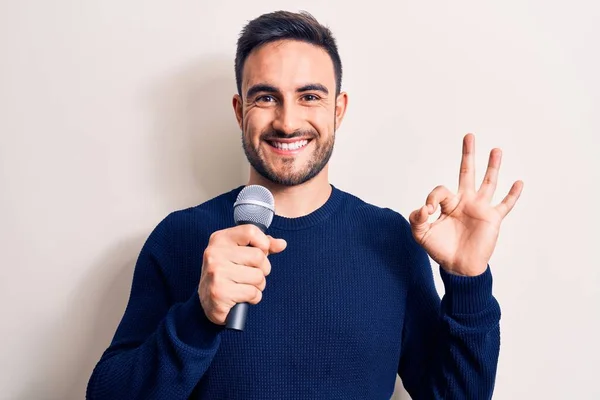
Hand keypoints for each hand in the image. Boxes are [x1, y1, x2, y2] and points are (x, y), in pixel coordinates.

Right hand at [198, 225, 286, 324]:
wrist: (207, 302)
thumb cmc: (227, 274)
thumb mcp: (240, 254)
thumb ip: (261, 246)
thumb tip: (281, 244)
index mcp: (220, 239)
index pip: (251, 231)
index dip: (263, 244)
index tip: (260, 252)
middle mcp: (215, 253)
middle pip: (259, 256)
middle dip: (262, 269)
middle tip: (250, 275)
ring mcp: (216, 272)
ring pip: (258, 276)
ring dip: (258, 286)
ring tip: (245, 286)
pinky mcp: (220, 292)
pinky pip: (253, 293)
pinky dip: (253, 298)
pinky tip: (242, 297)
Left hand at [409, 133, 522, 275]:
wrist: (458, 267)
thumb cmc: (440, 249)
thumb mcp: (421, 234)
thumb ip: (416, 219)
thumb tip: (424, 208)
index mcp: (448, 204)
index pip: (441, 190)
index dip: (433, 198)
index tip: (428, 212)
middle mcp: (465, 202)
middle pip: (466, 173)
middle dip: (467, 155)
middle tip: (468, 136)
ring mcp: (480, 209)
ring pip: (488, 183)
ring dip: (492, 166)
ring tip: (496, 149)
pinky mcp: (492, 219)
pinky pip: (505, 205)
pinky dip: (513, 194)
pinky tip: (519, 182)